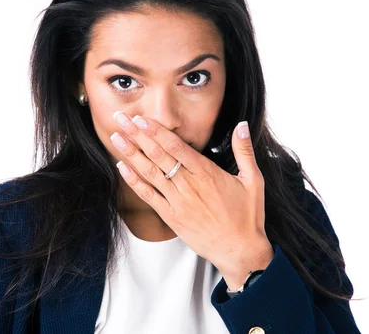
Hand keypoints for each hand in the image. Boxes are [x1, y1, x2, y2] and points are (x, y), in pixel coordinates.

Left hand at [110, 111, 273, 288]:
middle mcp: (188, 185)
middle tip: (120, 118)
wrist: (240, 251)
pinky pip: (148, 196)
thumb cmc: (247, 216)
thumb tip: (242, 125)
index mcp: (206, 173)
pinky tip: (121, 168)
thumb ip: (244, 151)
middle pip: (157, 155)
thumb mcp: (253, 180)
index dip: (156, 131)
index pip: (175, 146)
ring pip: (149, 173)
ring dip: (131, 154)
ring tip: (115, 137)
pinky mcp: (171, 217)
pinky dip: (134, 182)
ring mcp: (177, 201)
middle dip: (137, 135)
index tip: (141, 118)